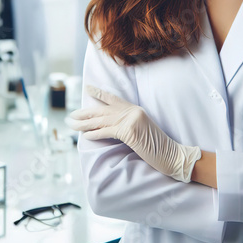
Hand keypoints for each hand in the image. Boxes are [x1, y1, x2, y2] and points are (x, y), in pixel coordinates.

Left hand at [66, 85, 200, 182]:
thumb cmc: (157, 147)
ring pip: (102, 121)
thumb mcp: (142, 130)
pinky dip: (95, 134)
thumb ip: (128, 124)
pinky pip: (108, 131)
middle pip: (103, 110)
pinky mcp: (130, 131)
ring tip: (72, 125)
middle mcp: (132, 111)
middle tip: (71, 116)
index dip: (99, 93)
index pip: (113, 98)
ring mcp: (131, 120)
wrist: (172, 155)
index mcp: (135, 109)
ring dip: (85, 124)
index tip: (87, 88)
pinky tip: (86, 136)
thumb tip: (110, 125)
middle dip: (85, 113)